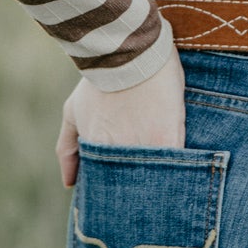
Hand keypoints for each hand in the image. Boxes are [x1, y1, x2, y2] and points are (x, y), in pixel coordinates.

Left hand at [56, 52, 185, 187]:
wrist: (129, 52)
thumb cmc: (99, 80)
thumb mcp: (74, 110)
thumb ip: (67, 148)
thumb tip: (69, 183)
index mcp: (96, 151)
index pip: (102, 185)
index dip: (111, 190)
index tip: (117, 194)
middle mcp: (118, 155)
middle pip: (128, 186)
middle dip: (133, 192)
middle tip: (141, 192)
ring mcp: (145, 148)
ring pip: (152, 179)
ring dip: (155, 183)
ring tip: (162, 185)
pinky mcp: (169, 139)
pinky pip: (174, 165)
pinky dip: (176, 171)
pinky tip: (179, 175)